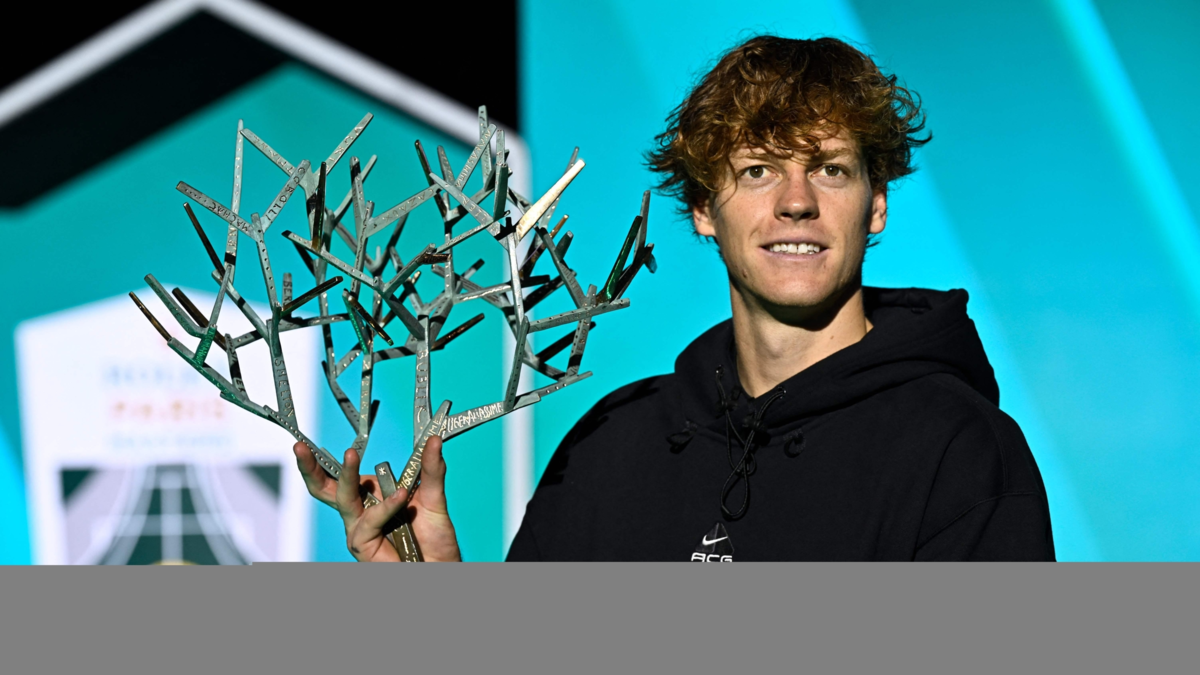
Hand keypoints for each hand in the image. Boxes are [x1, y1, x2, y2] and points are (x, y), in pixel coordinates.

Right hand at [292, 436, 461, 561]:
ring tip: (350, 454)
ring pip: (343, 498)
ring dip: (347, 474)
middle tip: (300, 447)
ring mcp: (359, 528)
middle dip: (310, 467)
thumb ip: (431, 469)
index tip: (307, 442)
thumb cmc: (434, 536)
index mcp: (371, 495)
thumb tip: (434, 441)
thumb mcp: (434, 496)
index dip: (323, 460)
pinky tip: (401, 498)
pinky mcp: (362, 545)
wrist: (441, 565)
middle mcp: (360, 511)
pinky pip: (368, 521)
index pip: (341, 475)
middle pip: (326, 488)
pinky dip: (385, 507)